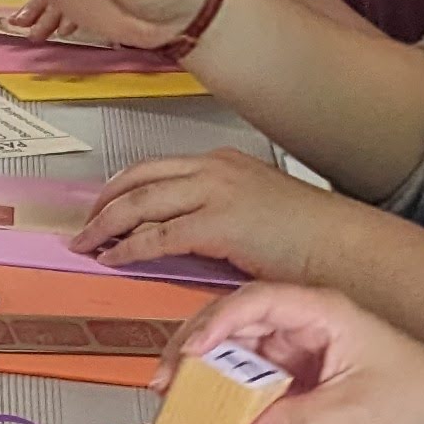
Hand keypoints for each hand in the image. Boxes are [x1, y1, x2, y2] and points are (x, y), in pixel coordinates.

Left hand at [67, 151, 361, 284]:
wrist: (339, 243)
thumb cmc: (309, 236)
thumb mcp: (256, 212)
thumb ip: (219, 217)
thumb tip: (188, 236)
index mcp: (223, 163)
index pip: (157, 168)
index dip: (123, 187)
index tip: (103, 204)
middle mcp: (214, 170)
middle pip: (138, 179)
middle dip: (103, 204)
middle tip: (84, 225)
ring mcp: (214, 192)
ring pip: (139, 203)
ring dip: (105, 226)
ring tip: (87, 244)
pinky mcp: (216, 223)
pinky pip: (156, 235)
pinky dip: (128, 248)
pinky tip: (114, 259)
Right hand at [168, 280, 423, 423]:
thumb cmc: (422, 392)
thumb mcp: (355, 410)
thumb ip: (298, 421)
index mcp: (323, 310)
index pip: (258, 300)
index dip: (218, 323)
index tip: (192, 352)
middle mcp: (305, 322)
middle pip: (234, 321)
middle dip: (194, 348)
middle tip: (168, 380)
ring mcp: (297, 347)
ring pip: (236, 350)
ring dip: (205, 373)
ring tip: (179, 399)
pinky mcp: (294, 374)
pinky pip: (250, 380)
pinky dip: (227, 396)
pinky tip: (213, 415)